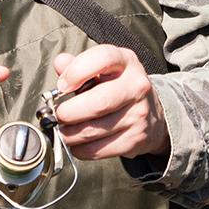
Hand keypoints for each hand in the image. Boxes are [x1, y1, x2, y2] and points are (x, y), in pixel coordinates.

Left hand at [50, 46, 168, 160]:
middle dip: (68, 112)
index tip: (62, 86)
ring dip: (70, 134)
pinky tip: (77, 143)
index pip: (103, 59)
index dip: (76, 72)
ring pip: (94, 130)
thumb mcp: (102, 69)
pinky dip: (80, 149)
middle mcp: (137, 86)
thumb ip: (78, 65)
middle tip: (57, 115)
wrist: (151, 113)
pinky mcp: (135, 139)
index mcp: (126, 62)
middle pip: (98, 102)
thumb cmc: (118, 87)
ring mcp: (138, 114)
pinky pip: (99, 149)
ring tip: (63, 130)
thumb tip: (60, 63)